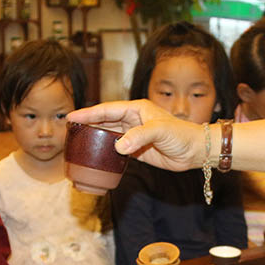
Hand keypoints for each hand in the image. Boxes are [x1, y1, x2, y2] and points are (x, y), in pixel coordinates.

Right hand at [67, 100, 204, 171]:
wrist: (195, 151)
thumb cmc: (181, 135)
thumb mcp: (160, 131)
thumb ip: (139, 137)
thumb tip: (118, 147)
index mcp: (136, 109)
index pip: (107, 110)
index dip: (89, 113)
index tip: (72, 116)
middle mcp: (133, 120)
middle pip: (105, 121)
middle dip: (88, 124)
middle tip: (69, 129)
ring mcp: (134, 136)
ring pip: (109, 135)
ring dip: (95, 138)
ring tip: (77, 142)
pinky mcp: (137, 151)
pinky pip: (117, 150)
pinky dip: (106, 152)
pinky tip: (95, 155)